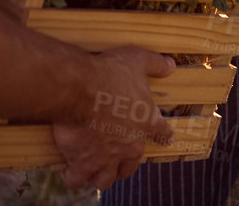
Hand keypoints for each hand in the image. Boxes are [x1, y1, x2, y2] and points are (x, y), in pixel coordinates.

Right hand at [50, 46, 177, 192]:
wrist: (80, 88)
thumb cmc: (109, 73)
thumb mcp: (136, 60)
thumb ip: (155, 64)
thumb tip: (171, 64)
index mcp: (145, 123)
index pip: (162, 133)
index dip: (163, 135)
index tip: (164, 137)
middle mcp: (129, 146)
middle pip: (130, 166)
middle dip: (123, 166)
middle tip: (116, 160)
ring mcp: (106, 158)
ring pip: (105, 179)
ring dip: (99, 175)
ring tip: (92, 171)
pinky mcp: (82, 162)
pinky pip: (76, 178)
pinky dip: (72, 176)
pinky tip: (68, 171)